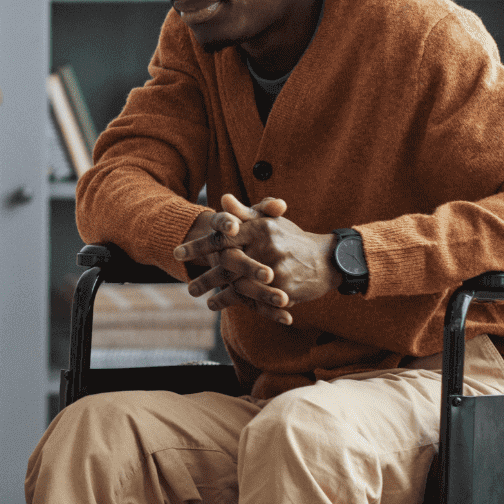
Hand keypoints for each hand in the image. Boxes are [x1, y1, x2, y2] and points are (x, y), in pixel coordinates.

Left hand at [180, 195, 337, 325]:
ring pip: (239, 284)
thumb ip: (243, 213)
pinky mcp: (284, 289)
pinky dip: (235, 302)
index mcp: (261, 229)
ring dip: (217, 293)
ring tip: (198, 297)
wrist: (326, 260)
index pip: (224, 237)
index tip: (177, 252)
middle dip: (206, 276)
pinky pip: (255, 298)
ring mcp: (276, 270)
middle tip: (186, 285)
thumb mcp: (268, 221)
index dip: (200, 246)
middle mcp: (267, 248)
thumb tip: (223, 199)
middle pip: (228, 264)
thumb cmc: (291, 238)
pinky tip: (217, 304)